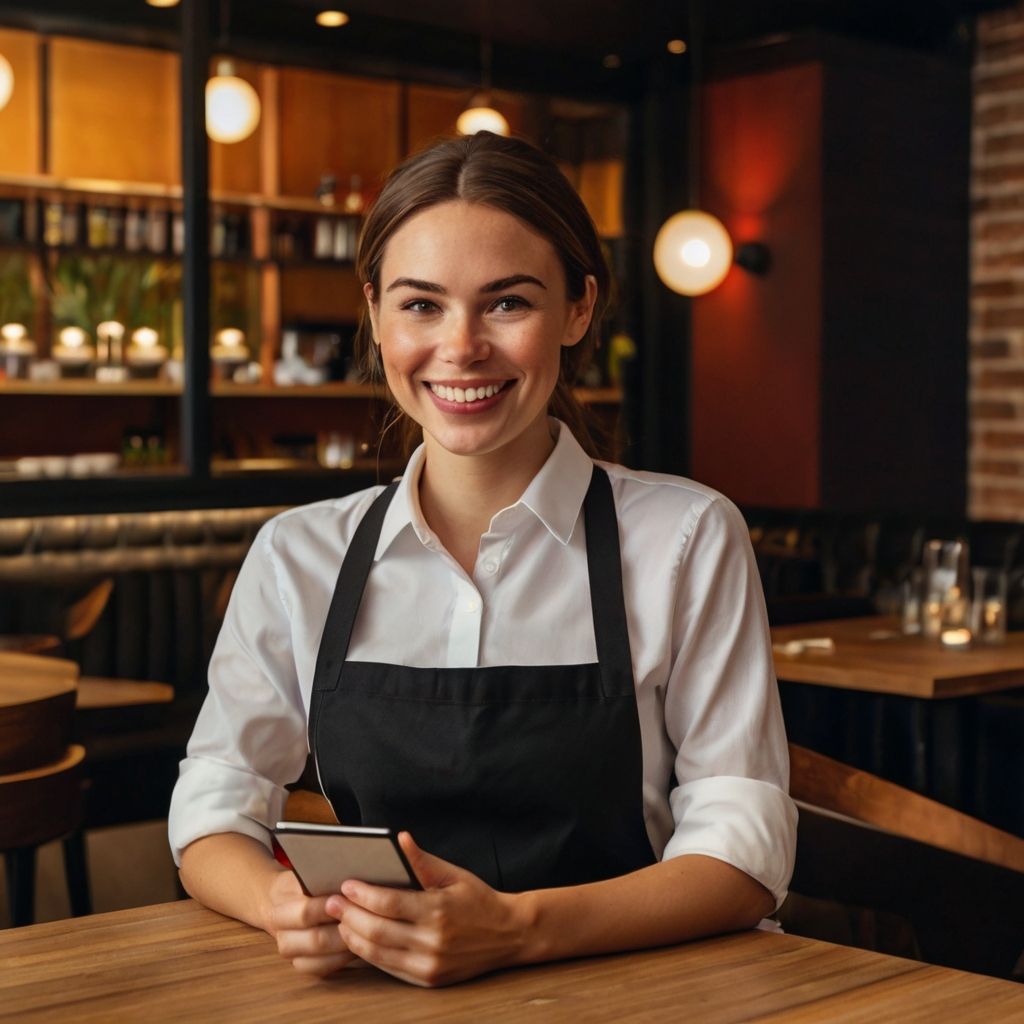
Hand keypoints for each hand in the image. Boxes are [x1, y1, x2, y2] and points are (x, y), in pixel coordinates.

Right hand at [267, 867, 358, 975]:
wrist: (277, 902)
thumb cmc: (300, 885)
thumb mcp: (304, 876)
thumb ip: (322, 880)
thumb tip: (351, 882)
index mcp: (280, 912)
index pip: (307, 913)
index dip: (332, 907)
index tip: (353, 897)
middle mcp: (282, 938)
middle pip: (317, 940)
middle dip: (345, 929)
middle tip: (367, 918)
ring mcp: (291, 955)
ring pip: (321, 959)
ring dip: (346, 946)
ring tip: (366, 932)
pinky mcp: (301, 966)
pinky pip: (324, 969)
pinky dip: (342, 959)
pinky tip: (357, 945)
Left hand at [325, 832, 531, 986]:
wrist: (509, 934)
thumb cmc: (479, 900)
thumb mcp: (454, 874)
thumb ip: (422, 860)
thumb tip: (400, 839)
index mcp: (439, 910)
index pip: (389, 903)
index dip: (362, 894)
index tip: (345, 884)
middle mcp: (432, 941)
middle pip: (377, 931)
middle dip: (348, 916)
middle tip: (330, 903)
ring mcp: (429, 964)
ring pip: (378, 953)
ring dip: (353, 937)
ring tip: (339, 920)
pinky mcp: (428, 980)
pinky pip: (389, 968)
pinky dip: (369, 954)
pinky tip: (359, 939)